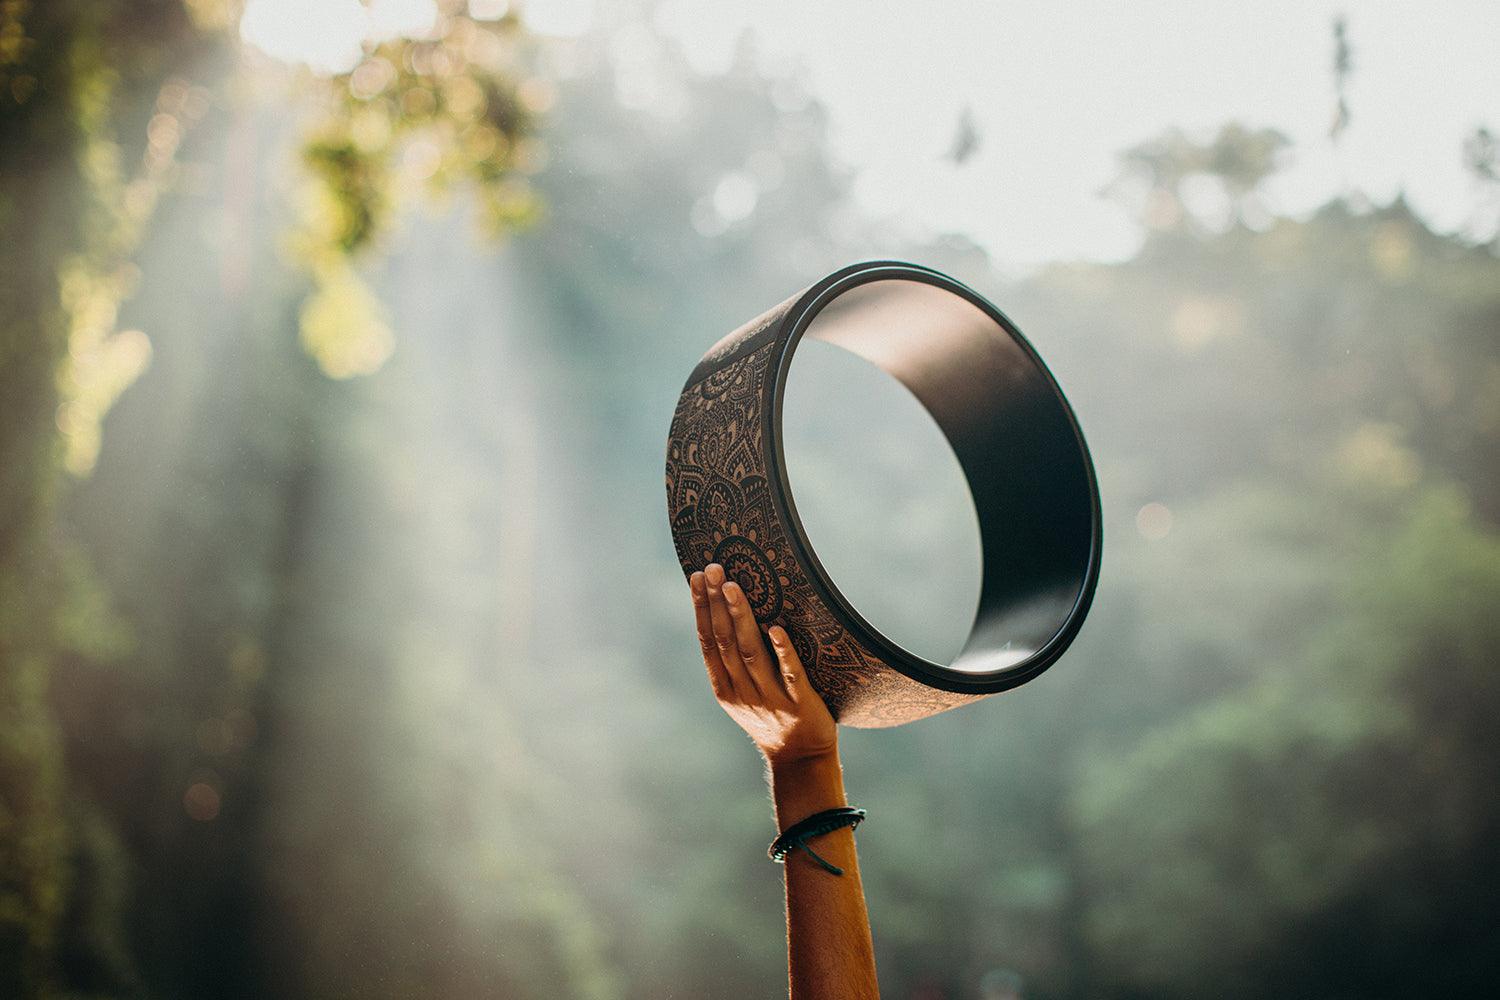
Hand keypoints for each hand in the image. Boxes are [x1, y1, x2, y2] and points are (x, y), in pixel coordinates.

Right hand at [691, 563, 836, 765]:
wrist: (801, 761)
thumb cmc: (774, 719)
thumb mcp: (743, 696)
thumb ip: (734, 664)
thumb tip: (729, 612)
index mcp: (725, 689)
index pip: (708, 641)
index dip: (701, 608)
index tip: (696, 577)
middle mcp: (743, 692)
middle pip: (725, 642)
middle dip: (716, 603)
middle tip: (712, 568)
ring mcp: (770, 699)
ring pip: (750, 653)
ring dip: (741, 618)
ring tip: (733, 586)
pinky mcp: (800, 704)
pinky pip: (790, 673)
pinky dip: (782, 651)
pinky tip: (775, 628)